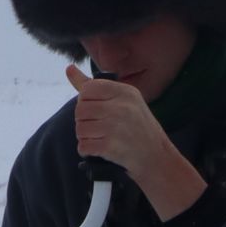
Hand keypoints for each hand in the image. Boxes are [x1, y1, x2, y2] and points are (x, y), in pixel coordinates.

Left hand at [65, 62, 205, 219]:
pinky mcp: (110, 146)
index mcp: (125, 92)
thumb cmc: (139, 129)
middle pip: (80, 110)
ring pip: (80, 129)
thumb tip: (69, 68)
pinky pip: (83, 146)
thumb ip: (95, 87)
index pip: (88, 89)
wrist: (156, 158)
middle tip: (99, 129)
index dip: (86, 102)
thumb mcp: (124, 101)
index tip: (97, 111)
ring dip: (86, 138)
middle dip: (85, 122)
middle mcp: (121, 107)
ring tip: (101, 139)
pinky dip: (88, 151)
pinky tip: (100, 150)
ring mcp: (115, 127)